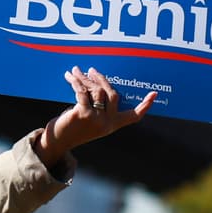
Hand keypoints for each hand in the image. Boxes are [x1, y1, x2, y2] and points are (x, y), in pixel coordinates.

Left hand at [32, 66, 156, 166]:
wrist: (57, 141)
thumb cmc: (73, 128)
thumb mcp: (91, 120)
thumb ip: (99, 107)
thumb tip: (97, 81)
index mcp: (113, 126)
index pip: (134, 117)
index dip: (145, 106)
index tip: (154, 94)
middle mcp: (107, 123)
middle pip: (112, 94)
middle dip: (101, 79)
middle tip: (91, 70)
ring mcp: (96, 119)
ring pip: (96, 91)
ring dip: (85, 78)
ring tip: (76, 71)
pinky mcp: (83, 113)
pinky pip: (82, 91)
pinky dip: (75, 82)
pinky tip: (70, 77)